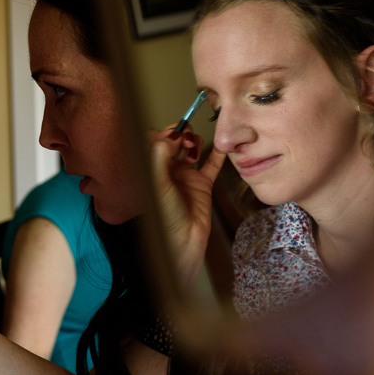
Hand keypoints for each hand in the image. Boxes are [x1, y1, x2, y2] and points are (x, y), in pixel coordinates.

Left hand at [151, 126, 226, 285]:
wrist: (182, 241)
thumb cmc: (164, 217)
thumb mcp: (157, 182)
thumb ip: (160, 155)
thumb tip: (171, 135)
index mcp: (151, 169)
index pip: (154, 141)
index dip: (162, 134)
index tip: (169, 135)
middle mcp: (167, 169)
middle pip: (174, 141)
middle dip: (179, 134)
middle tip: (183, 138)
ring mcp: (185, 176)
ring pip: (191, 148)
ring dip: (194, 142)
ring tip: (192, 149)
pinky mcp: (202, 184)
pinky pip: (211, 164)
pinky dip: (217, 154)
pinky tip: (222, 145)